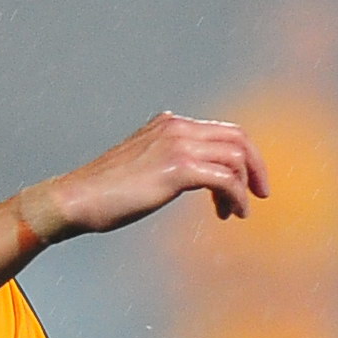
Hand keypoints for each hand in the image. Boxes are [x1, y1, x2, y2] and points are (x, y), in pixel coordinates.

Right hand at [29, 112, 268, 242]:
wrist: (77, 198)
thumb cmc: (105, 191)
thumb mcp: (142, 165)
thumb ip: (167, 160)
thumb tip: (189, 173)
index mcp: (169, 123)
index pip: (223, 130)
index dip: (243, 156)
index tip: (246, 183)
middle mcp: (176, 127)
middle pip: (238, 138)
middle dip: (256, 167)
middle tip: (260, 194)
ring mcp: (178, 146)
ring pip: (235, 158)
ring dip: (244, 187)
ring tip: (236, 212)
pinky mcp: (178, 169)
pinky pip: (225, 179)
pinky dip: (236, 197)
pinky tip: (232, 213)